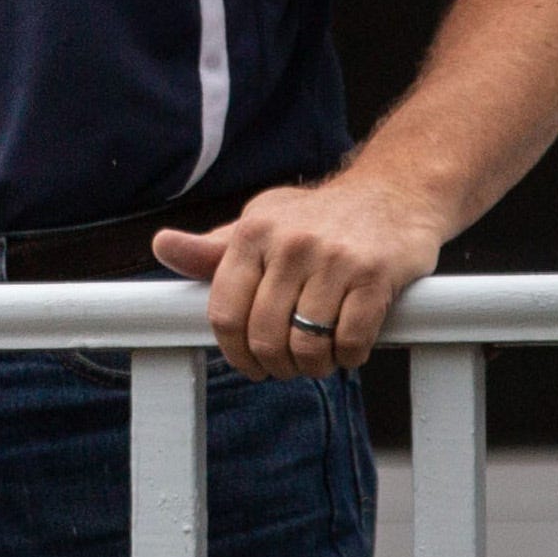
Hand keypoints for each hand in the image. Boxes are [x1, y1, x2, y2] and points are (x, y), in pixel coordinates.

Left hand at [150, 176, 443, 380]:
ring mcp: (335, 257)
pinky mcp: (375, 274)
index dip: (235, 351)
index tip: (251, 362)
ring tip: (321, 355)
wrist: (395, 191)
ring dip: (314, 365)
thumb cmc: (320, 217)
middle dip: (277, 364)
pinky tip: (350, 345)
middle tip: (290, 363)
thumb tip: (162, 246)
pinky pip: (350, 342)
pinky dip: (348, 356)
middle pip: (264, 337)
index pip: (225, 313)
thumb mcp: (264, 222)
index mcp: (255, 231)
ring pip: (307, 345)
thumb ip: (215, 249)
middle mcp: (291, 242)